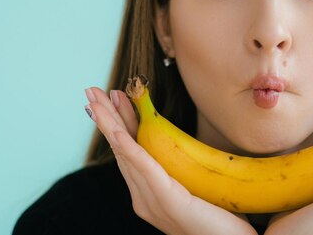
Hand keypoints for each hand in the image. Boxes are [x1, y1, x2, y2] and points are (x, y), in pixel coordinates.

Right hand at [85, 87, 257, 234]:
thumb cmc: (221, 221)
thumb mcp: (196, 189)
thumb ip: (181, 174)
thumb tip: (177, 150)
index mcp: (149, 194)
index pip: (129, 152)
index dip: (117, 124)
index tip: (107, 100)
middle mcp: (145, 199)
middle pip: (122, 149)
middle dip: (105, 118)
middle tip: (90, 91)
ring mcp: (154, 202)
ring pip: (128, 154)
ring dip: (111, 124)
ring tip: (99, 101)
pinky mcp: (169, 202)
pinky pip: (145, 170)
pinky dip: (129, 148)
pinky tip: (119, 132)